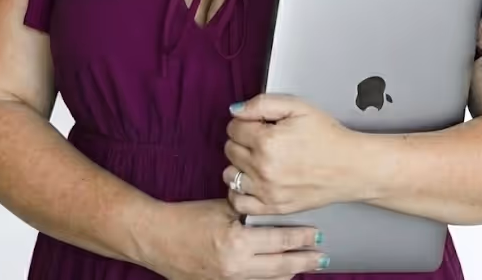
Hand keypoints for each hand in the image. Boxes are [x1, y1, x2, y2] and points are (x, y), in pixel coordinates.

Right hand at [155, 199, 328, 279]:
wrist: (158, 238)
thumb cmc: (188, 217)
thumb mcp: (222, 208)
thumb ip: (249, 212)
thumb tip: (275, 210)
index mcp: (237, 243)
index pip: (279, 242)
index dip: (301, 239)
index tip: (318, 234)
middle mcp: (236, 267)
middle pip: (281, 268)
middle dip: (304, 261)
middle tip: (323, 256)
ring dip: (290, 273)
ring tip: (307, 264)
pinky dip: (270, 279)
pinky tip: (281, 274)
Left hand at [223, 94, 356, 215]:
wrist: (350, 166)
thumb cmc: (327, 135)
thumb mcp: (297, 106)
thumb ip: (262, 104)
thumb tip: (235, 110)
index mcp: (267, 141)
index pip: (234, 127)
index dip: (246, 121)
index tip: (260, 124)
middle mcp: (263, 168)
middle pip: (230, 149)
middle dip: (242, 140)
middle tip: (263, 139)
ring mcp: (267, 191)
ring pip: (230, 174)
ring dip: (240, 164)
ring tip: (259, 159)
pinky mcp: (273, 208)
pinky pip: (239, 202)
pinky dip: (239, 191)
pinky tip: (252, 180)